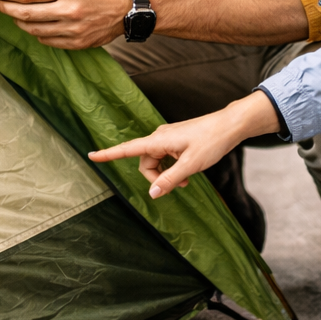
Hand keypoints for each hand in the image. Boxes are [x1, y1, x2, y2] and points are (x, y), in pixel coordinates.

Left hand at [0, 0, 131, 49]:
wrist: (128, 6)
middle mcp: (69, 10)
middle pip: (26, 14)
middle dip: (5, 9)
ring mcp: (73, 29)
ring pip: (34, 30)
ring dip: (18, 22)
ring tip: (13, 15)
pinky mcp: (78, 43)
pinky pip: (47, 40)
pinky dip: (36, 32)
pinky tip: (34, 24)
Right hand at [88, 93, 279, 197]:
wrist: (229, 125)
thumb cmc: (211, 141)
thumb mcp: (191, 164)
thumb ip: (170, 180)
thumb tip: (152, 194)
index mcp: (158, 140)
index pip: (127, 149)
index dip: (108, 154)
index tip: (91, 156)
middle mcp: (159, 137)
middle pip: (145, 163)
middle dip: (156, 178)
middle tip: (180, 185)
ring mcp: (168, 138)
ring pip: (156, 162)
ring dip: (167, 174)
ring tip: (187, 180)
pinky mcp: (176, 140)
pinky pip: (166, 157)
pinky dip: (173, 168)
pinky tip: (188, 173)